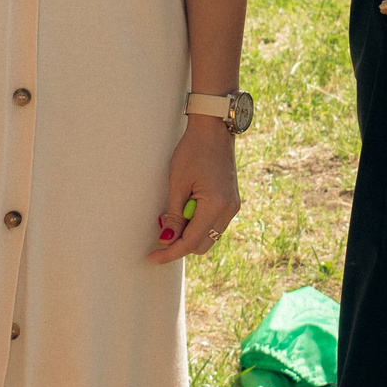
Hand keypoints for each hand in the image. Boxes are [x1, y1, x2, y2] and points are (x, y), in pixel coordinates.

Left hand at [151, 118, 239, 264]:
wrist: (213, 129)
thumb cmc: (193, 151)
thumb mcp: (178, 184)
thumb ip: (174, 216)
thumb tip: (166, 240)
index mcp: (216, 206)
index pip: (190, 242)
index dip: (170, 253)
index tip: (153, 257)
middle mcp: (229, 210)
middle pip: (201, 245)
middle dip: (180, 244)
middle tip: (162, 231)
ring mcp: (232, 206)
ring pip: (209, 236)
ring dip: (190, 233)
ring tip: (173, 214)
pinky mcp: (231, 201)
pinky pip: (214, 224)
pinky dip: (199, 224)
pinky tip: (186, 209)